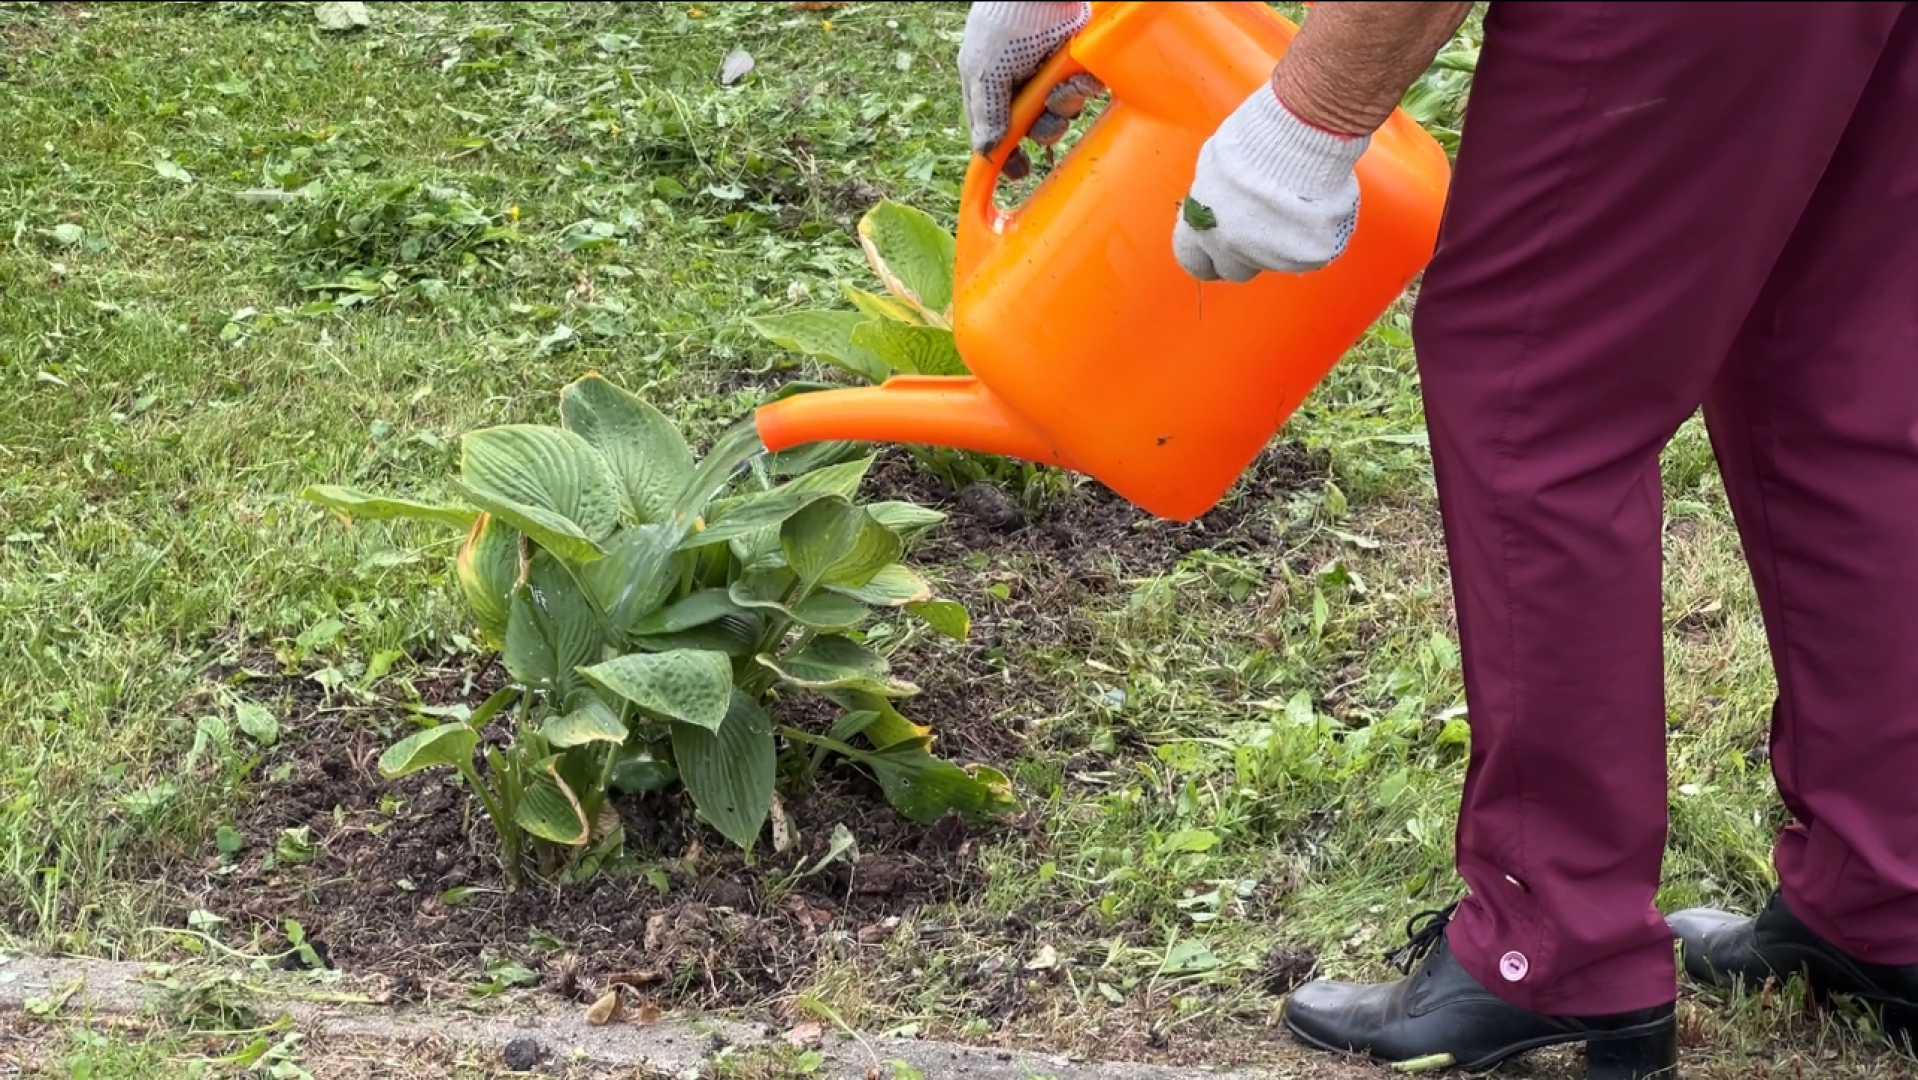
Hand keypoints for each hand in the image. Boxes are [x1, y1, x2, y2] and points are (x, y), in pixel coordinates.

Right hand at [958, 2, 1103, 179]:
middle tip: (1050, 125)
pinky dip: (1084, 90)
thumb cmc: (1003, 24)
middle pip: (1032, 129)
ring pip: (1059, 113)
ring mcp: (1046, 77)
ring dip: (1065, 108)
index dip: (1005, 156)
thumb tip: (985, 151)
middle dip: (1044, 131)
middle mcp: (1017, 86)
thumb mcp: (986, 71)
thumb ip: (987, 112)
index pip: (993, 133)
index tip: (1017, 173)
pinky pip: (1080, 93)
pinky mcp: (1071, 67)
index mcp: (988, 88)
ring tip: (1067, 89)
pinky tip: (1085, 82)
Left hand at [1172, 82, 1369, 282]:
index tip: (1216, 249)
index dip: (1207, 256)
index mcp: (1202, 226)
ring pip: (1274, 260)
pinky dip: (1311, 236)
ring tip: (1293, 204)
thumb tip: (1218, 203)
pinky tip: (1314, 208)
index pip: (1193, 260)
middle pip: (1234, 270)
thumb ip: (1213, 195)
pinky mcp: (1306, 256)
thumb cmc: (1255, 138)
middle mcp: (1232, 248)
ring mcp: (1270, 256)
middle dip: (1244, 253)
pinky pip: (1308, 254)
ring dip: (1280, 241)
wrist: (1300, 135)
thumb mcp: (1214, 163)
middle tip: (1261, 226)